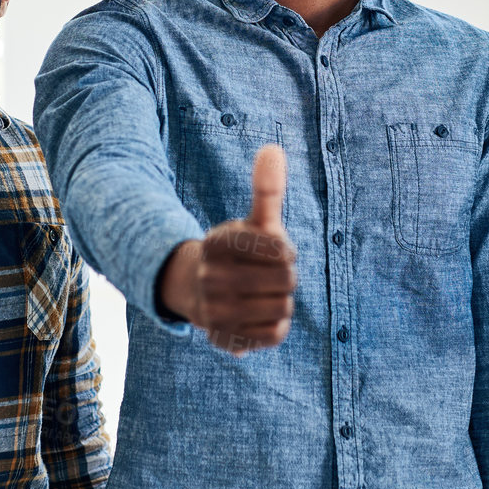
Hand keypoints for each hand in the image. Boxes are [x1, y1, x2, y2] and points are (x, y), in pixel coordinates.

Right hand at [159, 144, 296, 354]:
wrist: (201, 291)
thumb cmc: (240, 253)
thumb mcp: (253, 221)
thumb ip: (266, 188)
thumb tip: (274, 149)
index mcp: (216, 242)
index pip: (280, 249)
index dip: (285, 250)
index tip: (274, 250)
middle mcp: (210, 277)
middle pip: (287, 279)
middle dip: (286, 276)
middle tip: (267, 275)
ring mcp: (214, 311)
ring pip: (284, 307)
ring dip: (282, 300)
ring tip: (262, 294)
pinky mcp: (224, 339)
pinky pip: (275, 334)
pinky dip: (276, 324)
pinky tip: (258, 315)